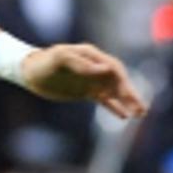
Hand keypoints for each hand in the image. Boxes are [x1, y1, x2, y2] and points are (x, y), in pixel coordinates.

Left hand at [21, 44, 147, 118]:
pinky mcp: (86, 91)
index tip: (127, 93)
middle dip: (131, 94)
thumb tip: (105, 69)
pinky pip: (104, 100)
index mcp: (92, 56)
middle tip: (142, 108)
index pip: (113, 68)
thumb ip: (80, 63)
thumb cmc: (43, 62)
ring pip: (114, 92)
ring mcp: (92, 80)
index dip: (122, 80)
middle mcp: (96, 68)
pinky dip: (115, 107)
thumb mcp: (59, 58)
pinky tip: (125, 116)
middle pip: (118, 81)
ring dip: (127, 102)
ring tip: (141, 114)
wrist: (29, 72)